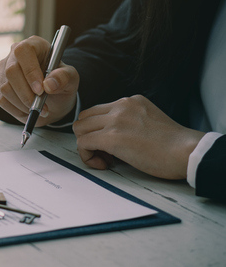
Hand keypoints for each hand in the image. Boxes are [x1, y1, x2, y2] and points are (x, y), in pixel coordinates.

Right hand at [0, 35, 79, 125]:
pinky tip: (27, 111)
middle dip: (26, 94)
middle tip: (39, 106)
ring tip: (36, 110)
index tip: (40, 91)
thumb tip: (49, 84)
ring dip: (21, 104)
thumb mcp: (70, 79)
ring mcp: (2, 70)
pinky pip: (0, 99)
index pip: (23, 52)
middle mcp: (13, 55)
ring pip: (4, 88)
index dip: (30, 71)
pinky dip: (15, 110)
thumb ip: (64, 78)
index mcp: (33, 45)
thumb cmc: (59, 83)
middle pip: (11, 72)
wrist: (51, 97)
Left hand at [72, 95, 204, 178]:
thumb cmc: (173, 145)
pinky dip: (88, 156)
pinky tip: (104, 164)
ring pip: (79, 129)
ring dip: (87, 146)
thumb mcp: (148, 121)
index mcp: (131, 101)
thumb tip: (109, 138)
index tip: (111, 147)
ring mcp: (116, 120)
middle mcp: (121, 106)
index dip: (98, 130)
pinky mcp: (112, 137)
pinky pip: (82, 143)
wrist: (187, 152)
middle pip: (84, 118)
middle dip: (89, 137)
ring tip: (106, 160)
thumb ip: (128, 122)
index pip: (97, 112)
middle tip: (106, 154)